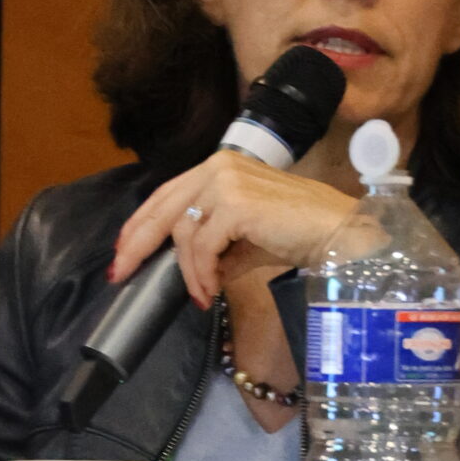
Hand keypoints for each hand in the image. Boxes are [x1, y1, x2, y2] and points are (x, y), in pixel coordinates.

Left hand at [111, 151, 354, 308]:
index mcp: (220, 166)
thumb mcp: (246, 239)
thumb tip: (192, 272)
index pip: (167, 193)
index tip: (122, 251)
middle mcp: (218, 166)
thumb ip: (214, 246)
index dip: (140, 223)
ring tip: (202, 294)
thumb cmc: (299, 233)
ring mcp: (227, 181)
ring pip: (183, 233)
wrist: (338, 234)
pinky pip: (201, 247)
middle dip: (137, 245)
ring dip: (187, 272)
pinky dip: (201, 274)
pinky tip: (210, 291)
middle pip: (162, 208)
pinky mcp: (236, 203)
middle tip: (121, 274)